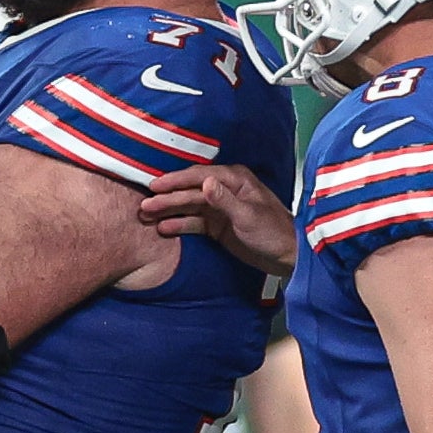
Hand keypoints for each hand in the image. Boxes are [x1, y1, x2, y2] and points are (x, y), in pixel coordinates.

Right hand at [139, 163, 293, 275]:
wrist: (288, 256)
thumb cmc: (274, 232)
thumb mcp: (248, 216)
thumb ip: (225, 200)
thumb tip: (205, 181)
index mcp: (234, 180)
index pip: (198, 177)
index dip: (175, 181)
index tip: (154, 186)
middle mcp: (225, 190)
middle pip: (190, 191)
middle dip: (167, 198)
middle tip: (144, 204)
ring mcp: (220, 208)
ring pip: (189, 206)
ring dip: (168, 211)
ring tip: (145, 215)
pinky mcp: (218, 226)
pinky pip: (194, 222)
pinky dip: (179, 224)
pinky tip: (162, 228)